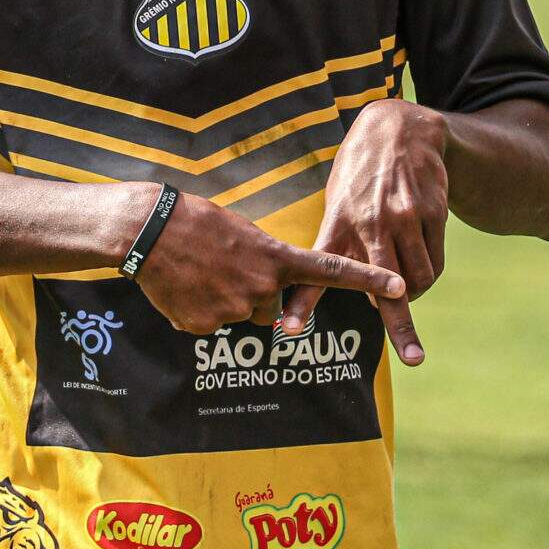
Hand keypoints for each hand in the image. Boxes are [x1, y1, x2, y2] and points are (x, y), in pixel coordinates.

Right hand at [129, 185, 404, 337]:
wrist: (148, 231)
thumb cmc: (193, 221)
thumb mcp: (241, 232)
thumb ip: (264, 261)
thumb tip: (268, 286)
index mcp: (275, 259)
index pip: (331, 271)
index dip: (369, 279)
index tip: (400, 286)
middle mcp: (262, 288)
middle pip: (272, 307)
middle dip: (254, 293)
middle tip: (222, 267)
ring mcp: (234, 310)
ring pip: (241, 316)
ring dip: (224, 301)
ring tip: (199, 273)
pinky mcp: (205, 327)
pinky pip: (211, 325)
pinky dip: (199, 310)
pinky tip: (183, 287)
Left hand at [281, 97, 447, 366]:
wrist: (399, 132)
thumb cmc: (359, 179)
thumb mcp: (337, 206)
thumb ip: (336, 249)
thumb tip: (336, 297)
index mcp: (338, 224)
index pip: (318, 271)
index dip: (301, 302)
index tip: (289, 329)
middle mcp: (371, 223)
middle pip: (388, 288)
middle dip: (400, 327)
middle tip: (413, 358)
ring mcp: (404, 218)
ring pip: (417, 281)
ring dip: (411, 294)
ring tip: (402, 286)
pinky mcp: (432, 214)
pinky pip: (434, 265)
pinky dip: (426, 275)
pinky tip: (417, 262)